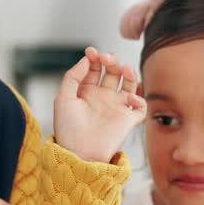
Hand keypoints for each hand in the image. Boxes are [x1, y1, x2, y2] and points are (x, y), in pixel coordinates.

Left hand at [53, 47, 146, 163]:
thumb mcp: (63, 98)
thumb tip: (86, 59)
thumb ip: (72, 76)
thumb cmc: (68, 129)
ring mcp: (115, 107)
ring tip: (124, 69)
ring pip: (129, 84)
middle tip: (107, 59)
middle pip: (112, 72)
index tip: (92, 52)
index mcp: (86, 92)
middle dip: (112, 61)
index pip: (94, 68)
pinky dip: (140, 99)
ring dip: (129, 73)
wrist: (78, 152)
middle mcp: (102, 97)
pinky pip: (140, 107)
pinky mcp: (127, 120)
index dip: (94, 58)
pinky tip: (130, 98)